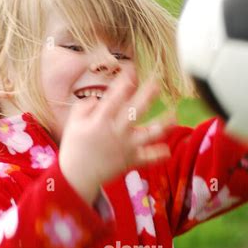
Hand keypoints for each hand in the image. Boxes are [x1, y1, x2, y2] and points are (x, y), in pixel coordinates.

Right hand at [58, 75, 175, 203]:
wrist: (77, 177)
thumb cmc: (74, 147)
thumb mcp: (73, 123)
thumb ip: (85, 107)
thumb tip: (98, 99)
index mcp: (101, 120)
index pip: (115, 97)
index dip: (124, 82)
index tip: (132, 70)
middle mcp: (116, 131)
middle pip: (136, 110)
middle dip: (148, 95)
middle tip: (157, 83)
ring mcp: (126, 146)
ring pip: (149, 134)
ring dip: (163, 124)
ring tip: (174, 115)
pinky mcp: (130, 160)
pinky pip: (148, 158)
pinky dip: (158, 155)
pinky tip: (168, 150)